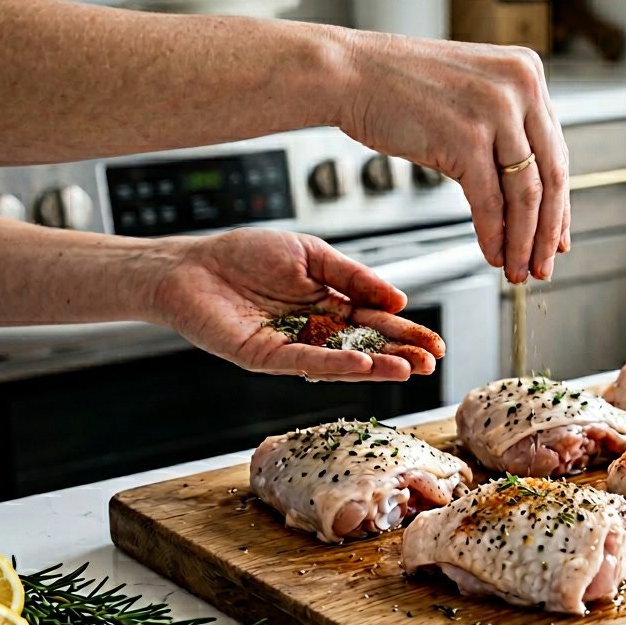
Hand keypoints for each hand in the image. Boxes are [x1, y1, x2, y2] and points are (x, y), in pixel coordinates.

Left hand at [150, 228, 444, 381]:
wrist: (190, 265)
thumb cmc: (244, 256)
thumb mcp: (311, 255)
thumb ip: (353, 277)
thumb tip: (397, 299)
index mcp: (329, 305)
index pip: (377, 322)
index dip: (406, 333)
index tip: (435, 344)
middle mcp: (315, 332)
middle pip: (366, 346)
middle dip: (400, 355)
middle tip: (431, 363)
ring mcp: (292, 347)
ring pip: (341, 361)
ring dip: (376, 367)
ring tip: (407, 370)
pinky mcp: (265, 357)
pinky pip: (305, 362)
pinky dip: (336, 364)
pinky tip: (363, 365)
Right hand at [339, 33, 569, 283]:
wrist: (347, 73)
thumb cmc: (399, 88)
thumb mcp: (471, 95)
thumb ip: (506, 129)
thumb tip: (530, 191)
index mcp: (527, 72)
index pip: (555, 152)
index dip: (558, 204)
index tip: (557, 237)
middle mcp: (520, 86)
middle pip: (549, 175)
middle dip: (546, 231)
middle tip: (544, 265)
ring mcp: (495, 111)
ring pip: (524, 194)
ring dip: (523, 241)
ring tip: (518, 269)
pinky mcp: (466, 138)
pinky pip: (489, 201)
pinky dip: (493, 235)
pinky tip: (492, 254)